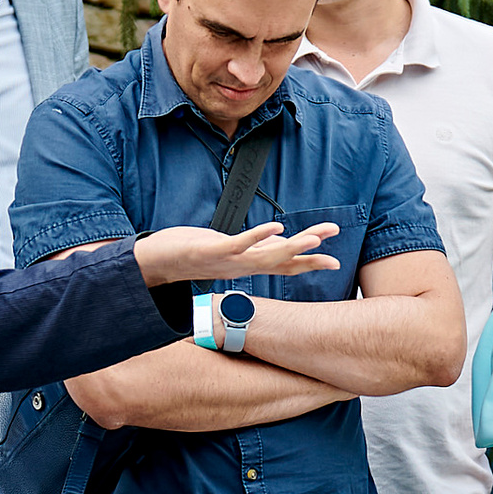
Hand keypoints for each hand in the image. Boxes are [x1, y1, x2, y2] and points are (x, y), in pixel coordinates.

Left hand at [133, 218, 341, 290]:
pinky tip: (277, 227)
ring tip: (315, 237)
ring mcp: (229, 260)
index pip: (285, 266)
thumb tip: (279, 241)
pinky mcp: (213, 251)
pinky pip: (240, 244)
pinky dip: (259, 236)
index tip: (336, 262)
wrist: (156, 264)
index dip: (310, 264)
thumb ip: (254, 247)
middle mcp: (243, 267)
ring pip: (267, 256)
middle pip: (284, 261)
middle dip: (310, 253)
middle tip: (334, 243)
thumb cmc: (193, 253)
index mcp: (248, 265)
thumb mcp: (229, 250)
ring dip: (292, 247)